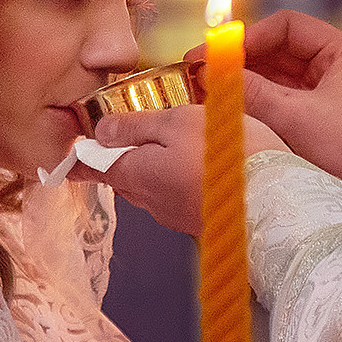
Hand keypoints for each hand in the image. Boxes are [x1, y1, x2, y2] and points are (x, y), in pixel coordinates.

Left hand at [81, 105, 287, 236]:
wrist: (274, 202)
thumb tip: (102, 131)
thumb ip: (137, 126)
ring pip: (151, 188)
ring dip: (153, 169)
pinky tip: (199, 164)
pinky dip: (179, 179)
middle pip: (123, 178)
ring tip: (167, 145)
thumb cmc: (226, 157)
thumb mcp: (177, 122)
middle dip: (120, 160)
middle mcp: (151, 201)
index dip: (80, 161)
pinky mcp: (203, 219)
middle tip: (120, 139)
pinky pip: (178, 196)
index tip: (68, 158)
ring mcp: (177, 214)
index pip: (94, 169)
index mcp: (136, 174)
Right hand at [207, 10, 341, 194]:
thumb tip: (211, 73)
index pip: (287, 26)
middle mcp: (339, 70)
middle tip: (200, 77)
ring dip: (246, 87)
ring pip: (279, 81)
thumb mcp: (298, 118)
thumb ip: (252, 92)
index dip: (248, 37)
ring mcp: (332, 97)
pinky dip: (259, 107)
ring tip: (208, 97)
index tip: (215, 53)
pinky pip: (285, 106)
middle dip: (240, 64)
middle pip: (279, 54)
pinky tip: (231, 114)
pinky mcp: (325, 124)